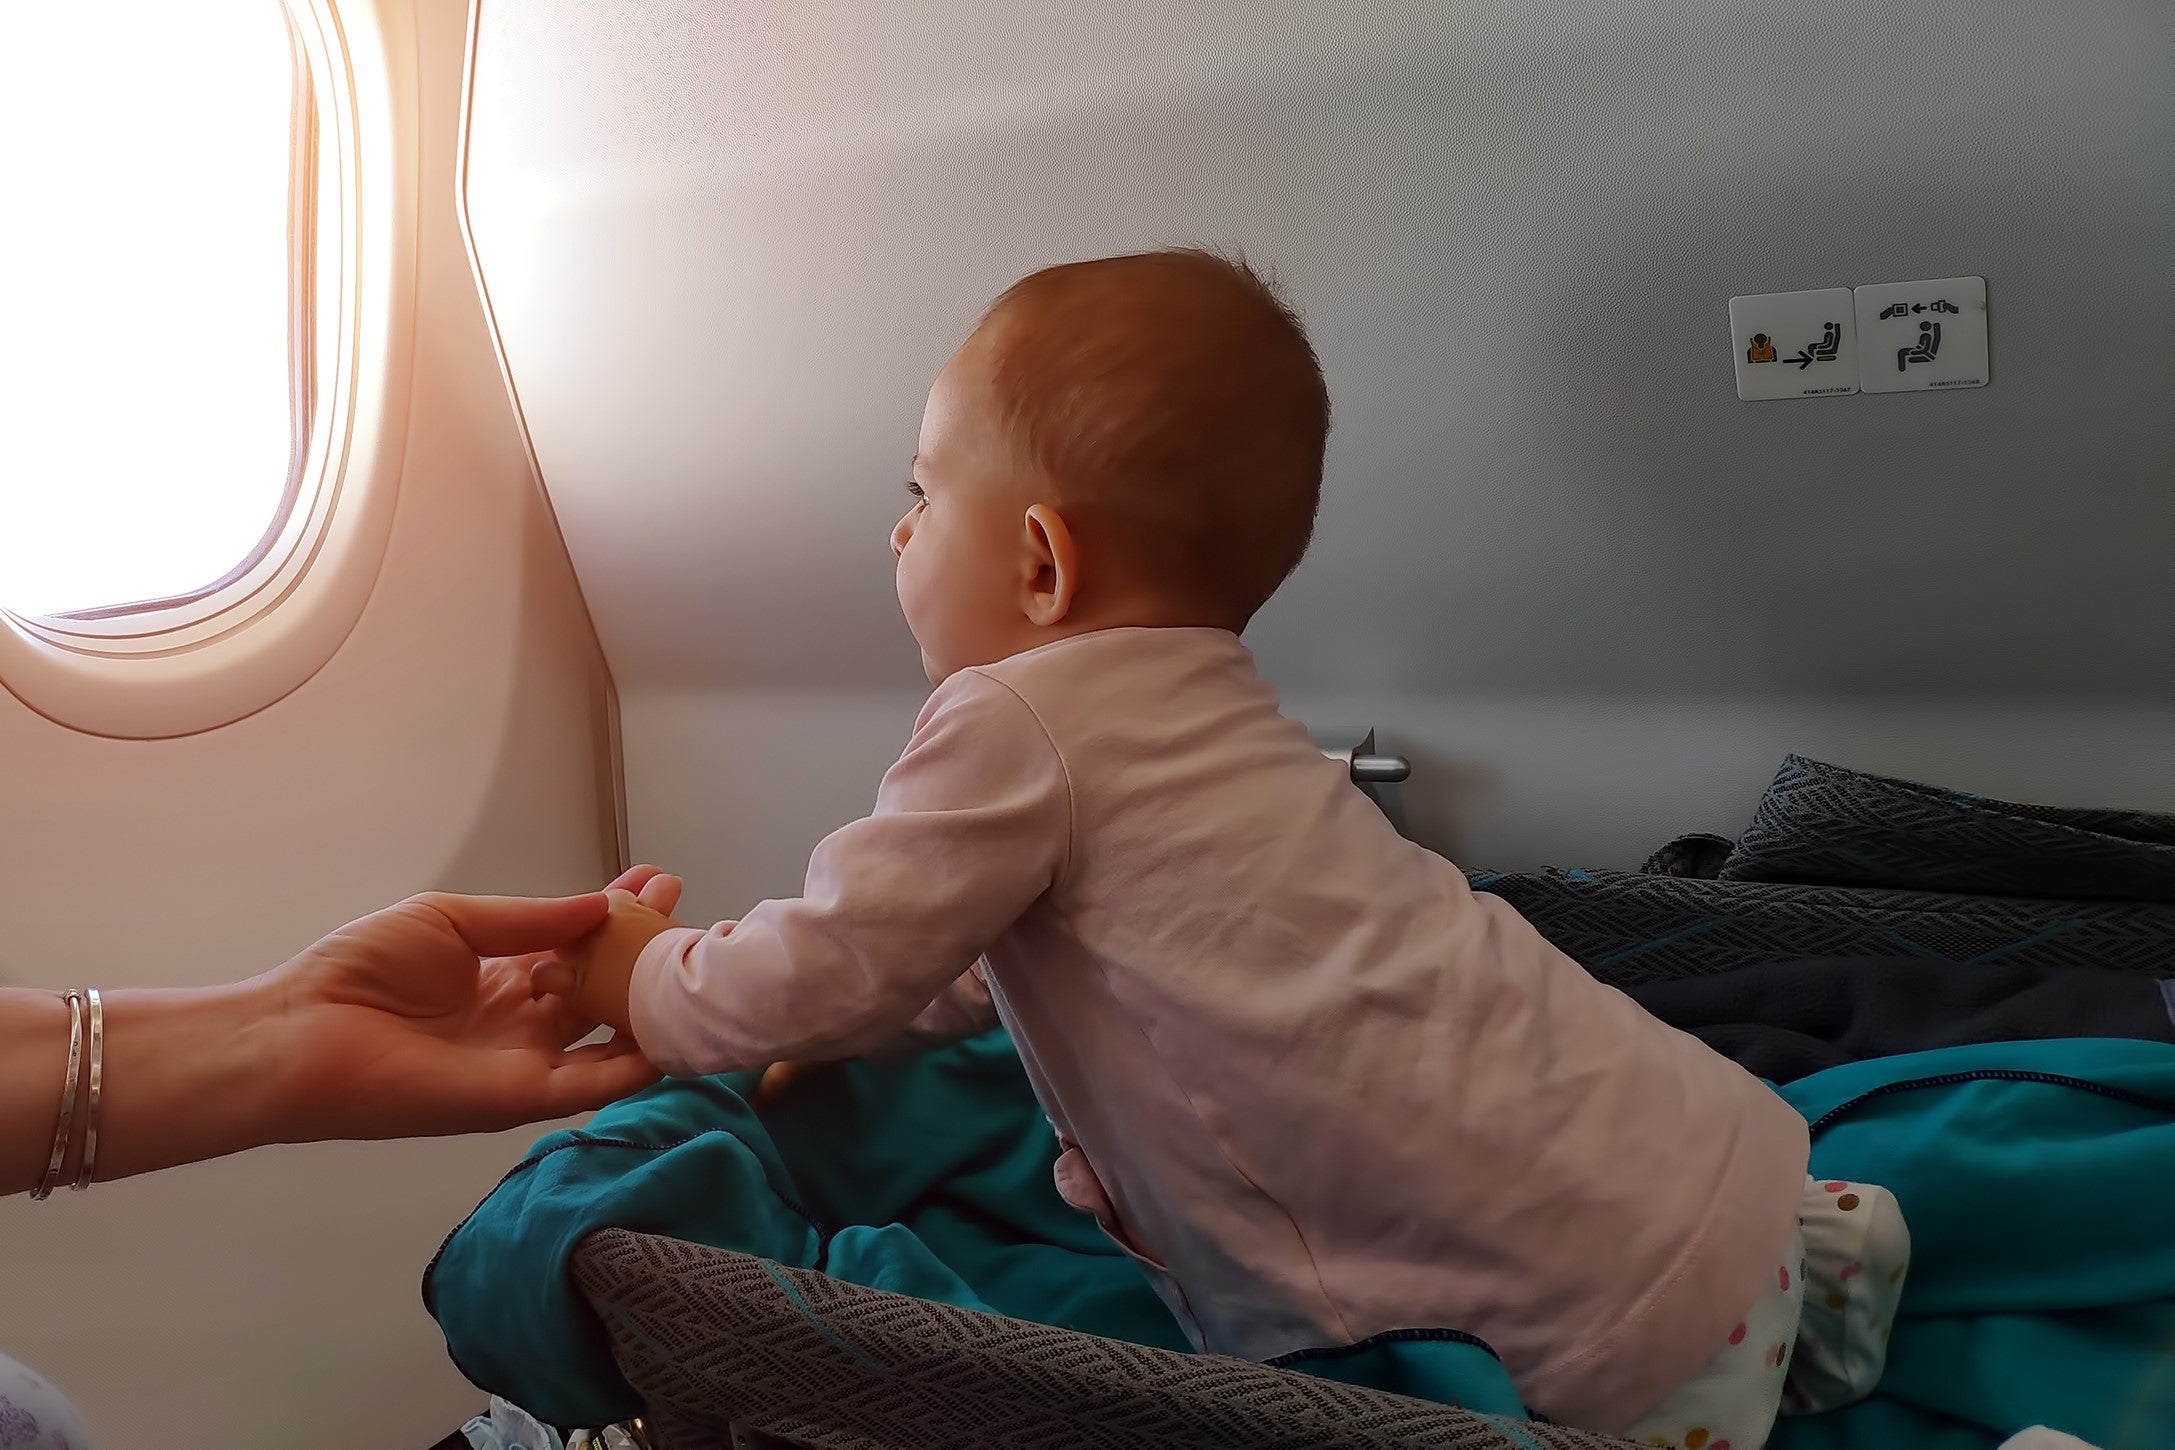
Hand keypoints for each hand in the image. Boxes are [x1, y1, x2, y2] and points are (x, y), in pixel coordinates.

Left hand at [265, 866, 679, 1141]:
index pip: (577, 943)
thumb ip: (527, 919)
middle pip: (603, 985)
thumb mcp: (451, 921)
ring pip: (608, 1035)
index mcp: (502, 975)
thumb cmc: (360, 972)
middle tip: (690, 913)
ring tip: (701, 966)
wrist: (303, 1033)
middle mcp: (523, 1020)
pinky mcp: (519, 1097)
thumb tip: (598, 904)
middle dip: (647, 950)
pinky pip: (590, 1083)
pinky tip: (678, 1037)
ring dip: (653, 1004)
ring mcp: (525, 1061)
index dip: (618, 914)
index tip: (660, 882)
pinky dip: (636, 1064)